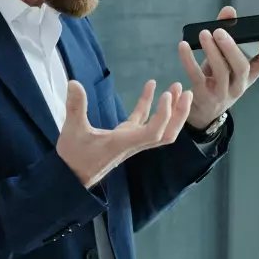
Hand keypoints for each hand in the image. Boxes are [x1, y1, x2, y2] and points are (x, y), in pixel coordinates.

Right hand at [57, 79, 192, 186]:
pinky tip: (151, 85)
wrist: (71, 175)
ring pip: (159, 127)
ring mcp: (131, 139)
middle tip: (187, 92)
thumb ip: (75, 107)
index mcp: (125, 143)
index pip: (154, 133)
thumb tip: (74, 83)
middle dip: (179, 115)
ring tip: (178, 88)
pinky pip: (142, 119)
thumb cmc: (73, 157)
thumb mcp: (72, 130)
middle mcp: (133, 143)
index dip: (164, 116)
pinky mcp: (124, 136)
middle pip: (166, 134)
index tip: (167, 94)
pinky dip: (149, 104)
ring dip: (171, 110)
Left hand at [177, 6, 258, 129]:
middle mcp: (238, 85)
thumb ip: (226, 34)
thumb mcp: (224, 60)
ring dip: (211, 51)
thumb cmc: (216, 79)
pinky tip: (183, 46)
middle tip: (220, 31)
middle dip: (231, 49)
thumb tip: (228, 11)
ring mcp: (221, 92)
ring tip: (204, 34)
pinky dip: (189, 60)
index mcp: (247, 76)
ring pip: (220, 72)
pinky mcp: (202, 95)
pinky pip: (196, 76)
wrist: (203, 111)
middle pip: (241, 68)